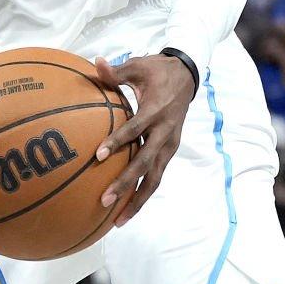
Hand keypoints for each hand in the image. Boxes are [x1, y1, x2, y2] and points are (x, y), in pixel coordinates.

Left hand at [92, 52, 196, 227]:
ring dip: (137, 200)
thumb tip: (96, 63)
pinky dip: (142, 194)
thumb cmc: (157, 70)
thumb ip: (116, 71)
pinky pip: (156, 176)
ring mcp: (170, 144)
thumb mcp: (138, 66)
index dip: (118, 142)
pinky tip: (126, 211)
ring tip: (117, 220)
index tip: (99, 155)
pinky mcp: (169, 151)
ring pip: (155, 178)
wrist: (188, 75)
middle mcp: (166, 132)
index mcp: (156, 110)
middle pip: (146, 163)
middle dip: (126, 184)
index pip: (136, 129)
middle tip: (105, 200)